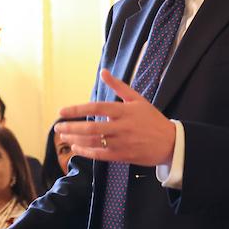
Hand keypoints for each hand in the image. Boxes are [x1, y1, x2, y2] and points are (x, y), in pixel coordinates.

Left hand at [54, 69, 175, 166]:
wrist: (171, 142)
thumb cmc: (152, 119)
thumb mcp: (137, 99)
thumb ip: (118, 86)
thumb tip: (103, 72)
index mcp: (124, 111)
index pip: (95, 108)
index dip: (77, 110)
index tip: (62, 111)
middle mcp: (121, 126)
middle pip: (90, 127)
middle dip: (71, 127)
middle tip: (57, 127)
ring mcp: (122, 142)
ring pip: (93, 142)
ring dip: (76, 140)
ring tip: (64, 137)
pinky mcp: (123, 155)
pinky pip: (101, 155)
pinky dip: (86, 152)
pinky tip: (76, 149)